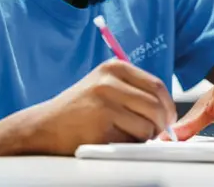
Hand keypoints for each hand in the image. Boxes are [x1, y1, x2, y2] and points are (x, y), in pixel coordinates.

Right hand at [23, 59, 176, 154]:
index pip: (157, 86)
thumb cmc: (79, 109)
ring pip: (148, 125)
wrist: (44, 126)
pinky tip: (112, 139)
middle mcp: (109, 82)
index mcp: (114, 67)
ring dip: (144, 137)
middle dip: (161, 125)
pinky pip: (131, 141)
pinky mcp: (101, 127)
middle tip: (155, 134)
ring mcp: (104, 104)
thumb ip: (134, 90)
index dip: (168, 106)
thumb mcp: (105, 86)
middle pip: (156, 106)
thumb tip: (168, 109)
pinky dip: (128, 145)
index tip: (167, 118)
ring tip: (126, 134)